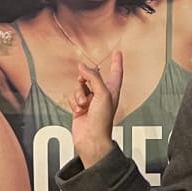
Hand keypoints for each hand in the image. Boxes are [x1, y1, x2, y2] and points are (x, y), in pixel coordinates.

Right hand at [69, 51, 122, 166]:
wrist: (91, 138)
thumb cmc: (102, 119)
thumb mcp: (102, 94)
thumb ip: (93, 77)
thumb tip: (82, 67)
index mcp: (112, 90)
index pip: (116, 72)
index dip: (117, 61)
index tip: (118, 52)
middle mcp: (102, 94)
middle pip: (92, 76)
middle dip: (85, 77)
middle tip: (82, 80)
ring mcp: (90, 101)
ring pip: (80, 86)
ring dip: (79, 93)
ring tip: (83, 104)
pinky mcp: (80, 107)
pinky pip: (73, 96)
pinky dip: (74, 102)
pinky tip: (79, 110)